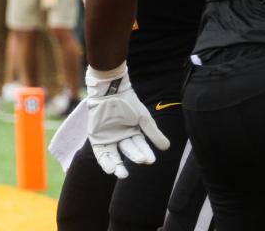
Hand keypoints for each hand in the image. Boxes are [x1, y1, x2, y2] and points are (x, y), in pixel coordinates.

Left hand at [85, 63, 169, 178]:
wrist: (109, 90)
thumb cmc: (128, 102)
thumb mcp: (143, 117)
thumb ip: (153, 133)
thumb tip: (167, 148)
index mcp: (133, 132)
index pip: (140, 146)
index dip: (145, 153)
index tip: (151, 160)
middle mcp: (121, 137)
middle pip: (128, 151)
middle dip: (134, 157)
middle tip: (140, 162)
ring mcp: (109, 138)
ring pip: (114, 156)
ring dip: (118, 166)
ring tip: (122, 174)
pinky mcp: (97, 138)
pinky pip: (101, 153)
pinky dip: (105, 162)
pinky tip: (110, 169)